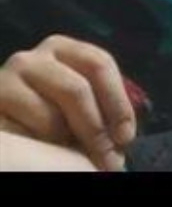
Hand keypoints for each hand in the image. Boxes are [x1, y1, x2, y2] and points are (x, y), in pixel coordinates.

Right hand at [0, 35, 135, 170]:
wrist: (7, 120)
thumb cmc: (49, 109)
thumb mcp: (78, 99)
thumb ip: (102, 106)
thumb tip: (122, 138)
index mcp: (62, 49)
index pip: (99, 64)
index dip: (118, 102)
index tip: (125, 136)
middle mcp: (32, 58)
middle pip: (77, 90)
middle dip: (96, 129)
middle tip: (106, 157)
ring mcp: (6, 81)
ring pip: (50, 118)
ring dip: (67, 143)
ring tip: (72, 154)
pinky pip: (22, 136)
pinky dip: (39, 149)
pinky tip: (42, 153)